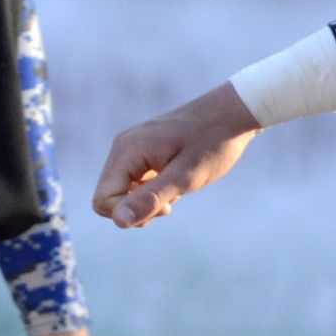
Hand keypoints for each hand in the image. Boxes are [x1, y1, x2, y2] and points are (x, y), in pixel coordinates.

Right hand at [93, 83, 257, 228]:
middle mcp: (123, 148)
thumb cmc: (212, 144)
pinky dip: (154, 191)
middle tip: (172, 201)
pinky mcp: (144, 153)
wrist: (233, 114)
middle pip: (109, 198)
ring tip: (177, 189)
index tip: (164, 206)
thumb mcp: (184, 177)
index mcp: (127, 151)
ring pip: (123, 193)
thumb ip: (150, 199)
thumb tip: (119, 222)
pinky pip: (136, 183)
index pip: (102, 200)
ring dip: (148, 201)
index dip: (129, 213)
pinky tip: (177, 182)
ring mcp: (133, 150)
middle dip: (139, 209)